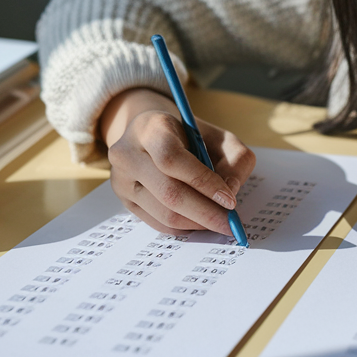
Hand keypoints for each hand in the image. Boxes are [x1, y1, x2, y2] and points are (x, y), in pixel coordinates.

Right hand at [101, 88, 255, 235]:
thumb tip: (231, 192)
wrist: (148, 134)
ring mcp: (121, 180)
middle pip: (168, 192)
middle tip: (230, 223)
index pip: (172, 159)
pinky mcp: (124, 200)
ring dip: (197, 223)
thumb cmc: (188, 134)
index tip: (230, 200)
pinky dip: (185, 227)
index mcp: (150, 128)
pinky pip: (157, 223)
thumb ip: (234, 158)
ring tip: (219, 222)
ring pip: (163, 213)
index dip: (203, 182)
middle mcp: (128, 154)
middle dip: (205, 212)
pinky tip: (201, 222)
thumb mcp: (218, 135)